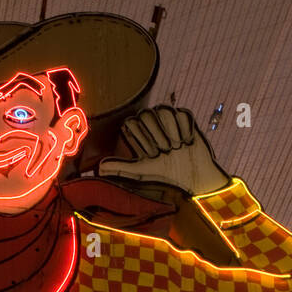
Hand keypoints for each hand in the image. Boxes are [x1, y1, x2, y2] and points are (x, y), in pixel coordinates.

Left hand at [96, 107, 230, 196]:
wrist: (192, 179)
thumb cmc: (165, 175)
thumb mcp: (140, 172)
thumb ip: (120, 168)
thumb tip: (99, 169)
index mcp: (139, 129)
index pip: (133, 122)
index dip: (143, 140)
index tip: (151, 155)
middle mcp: (152, 119)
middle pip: (147, 115)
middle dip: (157, 138)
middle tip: (166, 152)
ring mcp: (169, 116)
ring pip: (165, 112)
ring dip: (171, 134)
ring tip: (177, 148)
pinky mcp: (185, 116)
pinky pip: (182, 115)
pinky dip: (185, 131)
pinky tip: (187, 142)